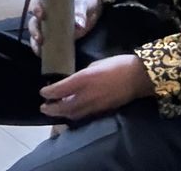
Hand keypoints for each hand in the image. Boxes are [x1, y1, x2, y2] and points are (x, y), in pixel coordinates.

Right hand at [27, 0, 102, 53]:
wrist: (91, 11)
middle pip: (34, 22)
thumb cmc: (84, 2)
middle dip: (34, 30)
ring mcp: (49, 28)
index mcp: (50, 3)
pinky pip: (43, 44)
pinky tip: (42, 55)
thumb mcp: (84, 4)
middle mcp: (46, 15)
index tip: (40, 15)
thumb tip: (79, 25)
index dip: (36, 9)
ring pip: (36, 34)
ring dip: (34, 42)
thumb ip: (81, 13)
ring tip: (39, 50)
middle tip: (39, 38)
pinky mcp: (54, 39)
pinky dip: (41, 50)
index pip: (38, 4)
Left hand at [38, 54, 154, 121]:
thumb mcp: (96, 64)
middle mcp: (87, 94)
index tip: (42, 92)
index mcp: (84, 79)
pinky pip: (85, 115)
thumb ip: (83, 75)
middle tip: (43, 108)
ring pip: (74, 114)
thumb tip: (74, 82)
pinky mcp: (103, 111)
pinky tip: (71, 113)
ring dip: (62, 114)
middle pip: (65, 106)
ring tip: (54, 112)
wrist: (138, 76)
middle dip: (52, 109)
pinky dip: (75, 115)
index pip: (61, 89)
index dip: (49, 92)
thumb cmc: (117, 64)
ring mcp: (96, 105)